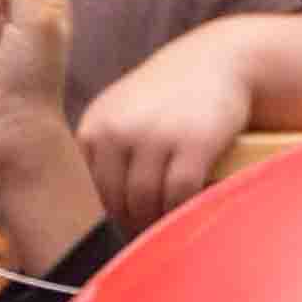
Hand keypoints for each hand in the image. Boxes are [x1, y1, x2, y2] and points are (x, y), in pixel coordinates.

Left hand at [72, 24, 262, 229]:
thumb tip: (84, 213)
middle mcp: (119, 130)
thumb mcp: (121, 113)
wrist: (218, 61)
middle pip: (113, 201)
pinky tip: (183, 215)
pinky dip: (179, 212)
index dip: (101, 215)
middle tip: (142, 240)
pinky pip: (178, 195)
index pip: (86, 189)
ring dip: (153, 223)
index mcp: (95, 127)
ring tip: (161, 230)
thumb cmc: (166, 98)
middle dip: (127, 224)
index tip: (115, 227)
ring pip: (144, 202)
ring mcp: (156, 136)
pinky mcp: (193, 144)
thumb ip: (101, 152)